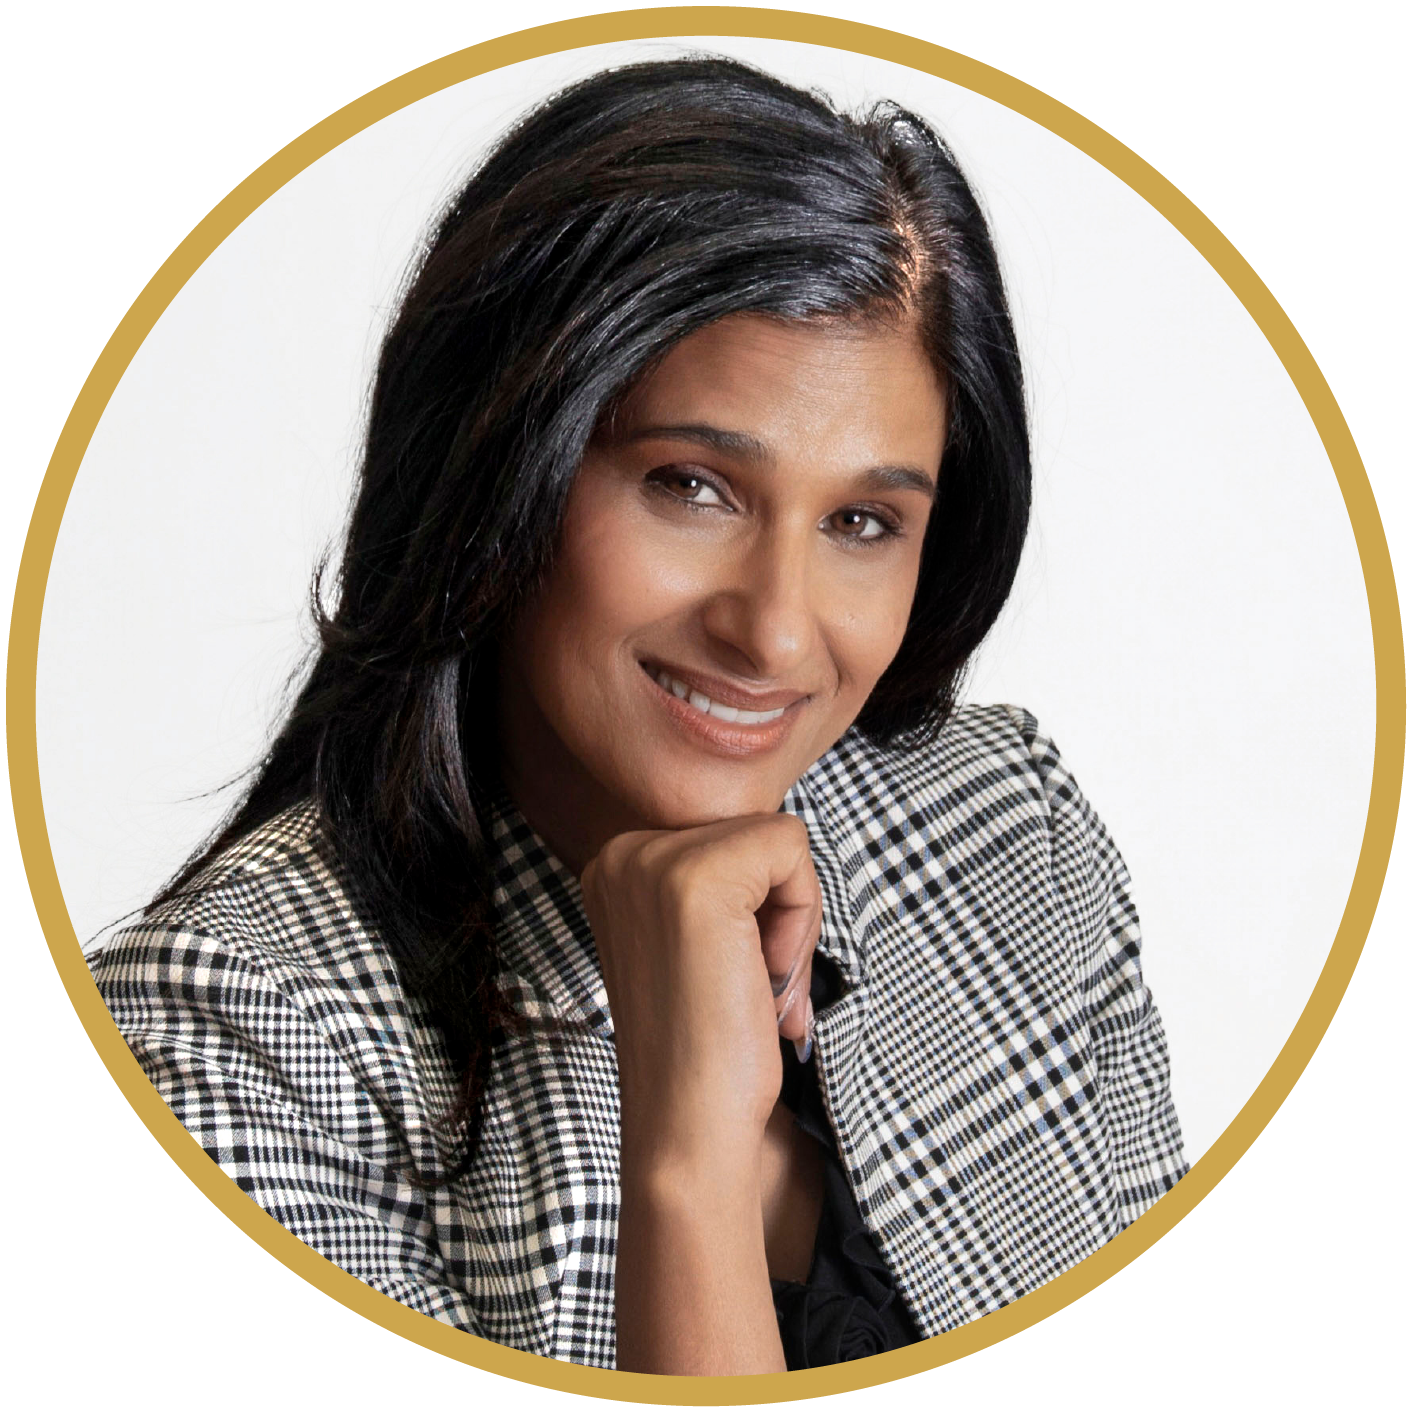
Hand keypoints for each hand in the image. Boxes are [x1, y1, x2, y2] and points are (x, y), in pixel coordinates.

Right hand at [581, 812, 820, 1373]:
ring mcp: (651, 862)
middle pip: (757, 832)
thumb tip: (781, 843)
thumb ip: (722, 886)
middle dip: (780, 913)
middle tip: (754, 988)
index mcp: (618, 866)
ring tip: (758, 990)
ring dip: (793, 923)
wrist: (689, 1130)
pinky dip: (801, 920)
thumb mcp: (700, 940)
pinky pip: (793, 849)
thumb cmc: (707, 1050)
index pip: (733, 837)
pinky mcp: (695, 880)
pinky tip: (765, 980)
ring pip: (780, 840)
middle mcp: (622, 853)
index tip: (737, 977)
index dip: (759, 909)